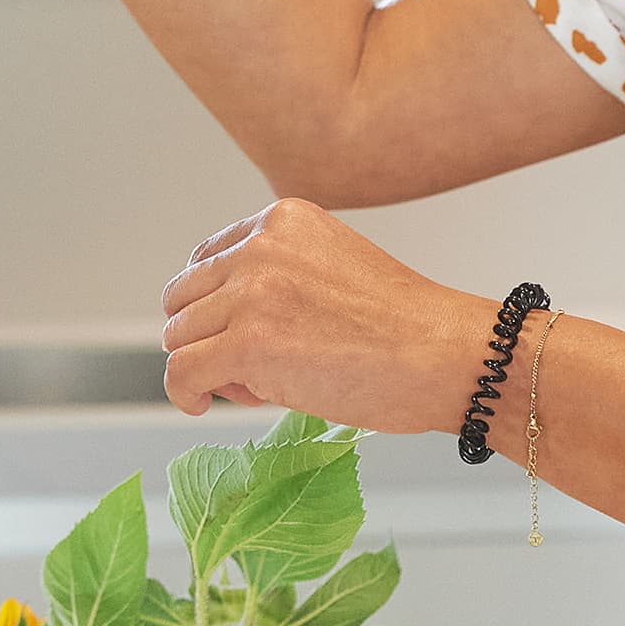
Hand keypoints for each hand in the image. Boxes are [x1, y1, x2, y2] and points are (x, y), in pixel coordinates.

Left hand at [159, 199, 498, 431]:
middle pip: (184, 298)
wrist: (446, 354)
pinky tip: (201, 406)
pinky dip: (184, 394)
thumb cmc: (405, 326)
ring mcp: (252, 293)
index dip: (214, 305)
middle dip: (205, 336)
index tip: (236, 333)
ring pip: (179, 336)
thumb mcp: (333, 268)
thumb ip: (278, 278)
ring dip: (204, 367)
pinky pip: (182, 372)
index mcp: (282, 219)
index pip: (206, 259)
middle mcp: (260, 246)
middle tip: (246, 369)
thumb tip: (222, 327)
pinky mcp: (249, 344)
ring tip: (254, 387)